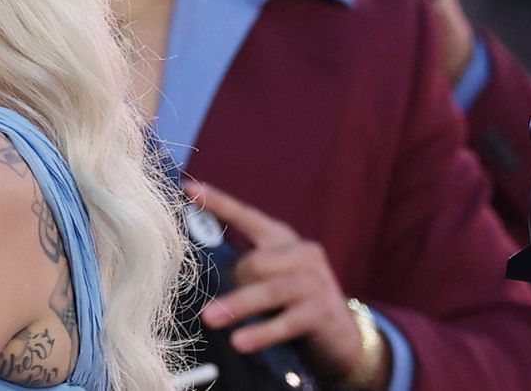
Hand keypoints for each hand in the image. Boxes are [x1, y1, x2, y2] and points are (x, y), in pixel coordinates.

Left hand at [188, 181, 378, 386]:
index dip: (218, 202)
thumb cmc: (293, 302)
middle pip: (254, 262)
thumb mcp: (270, 278)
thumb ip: (246, 267)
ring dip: (237, 305)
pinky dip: (261, 333)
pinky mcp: (323, 311)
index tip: (188, 188)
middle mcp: (303, 253)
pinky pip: (285, 322)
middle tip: (232, 306)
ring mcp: (316, 281)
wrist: (342, 337)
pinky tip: (239, 342)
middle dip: (238, 284)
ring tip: (209, 320)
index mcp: (283, 239)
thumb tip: (207, 269)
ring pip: (268, 289)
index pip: (247, 216)